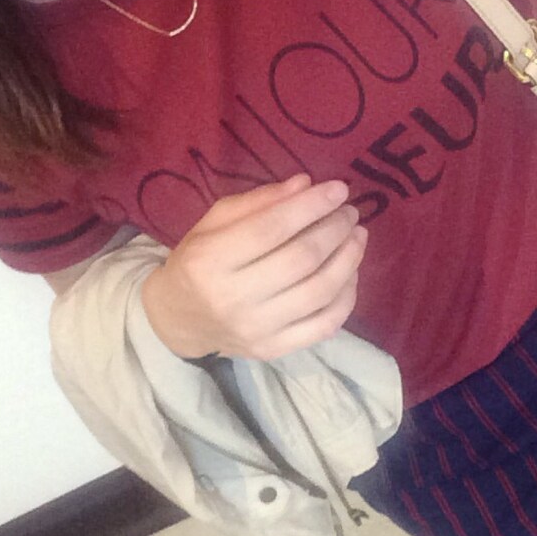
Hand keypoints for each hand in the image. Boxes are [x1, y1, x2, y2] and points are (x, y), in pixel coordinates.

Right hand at [140, 174, 367, 360]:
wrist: (179, 319)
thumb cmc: (200, 261)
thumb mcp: (216, 221)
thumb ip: (260, 202)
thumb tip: (306, 185)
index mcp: (211, 260)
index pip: (272, 228)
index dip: (312, 205)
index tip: (339, 189)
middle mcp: (233, 298)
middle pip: (302, 259)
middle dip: (335, 229)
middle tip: (349, 212)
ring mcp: (256, 329)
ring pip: (320, 292)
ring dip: (348, 259)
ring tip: (357, 237)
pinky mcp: (274, 350)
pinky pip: (325, 325)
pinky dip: (346, 297)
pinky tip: (350, 274)